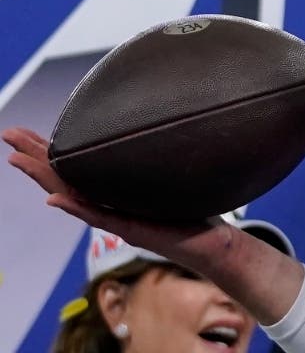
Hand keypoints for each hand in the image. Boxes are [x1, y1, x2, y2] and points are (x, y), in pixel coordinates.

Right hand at [3, 126, 222, 266]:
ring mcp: (115, 218)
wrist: (211, 245)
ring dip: (43, 177)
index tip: (24, 131)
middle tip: (7, 133)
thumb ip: (149, 164)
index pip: (72, 167)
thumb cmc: (191, 211)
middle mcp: (107, 204)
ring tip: (16, 158)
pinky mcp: (132, 229)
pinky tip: (53, 199)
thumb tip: (149, 131)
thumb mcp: (166, 180)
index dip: (48, 149)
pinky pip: (99, 217)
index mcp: (112, 191)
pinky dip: (75, 208)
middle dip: (34, 155)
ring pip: (71, 195)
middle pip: (62, 177)